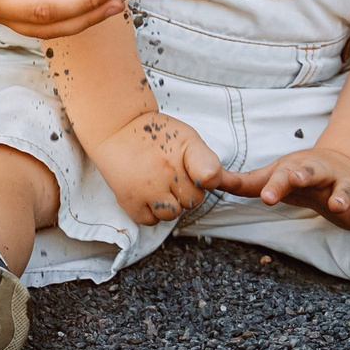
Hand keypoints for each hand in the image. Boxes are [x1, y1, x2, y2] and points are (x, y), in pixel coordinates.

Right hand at [88, 111, 225, 225]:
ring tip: (157, 184)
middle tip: (170, 175)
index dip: (206, 178)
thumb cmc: (154, 134)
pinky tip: (146, 193)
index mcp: (184, 151)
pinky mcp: (130, 201)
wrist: (115, 129)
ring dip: (169, 204)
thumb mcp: (187, 137)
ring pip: (172, 214)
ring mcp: (147, 189)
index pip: (211, 178)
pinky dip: (151, 212)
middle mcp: (166, 171)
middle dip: (185, 191)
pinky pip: (151, 220)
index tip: (196, 173)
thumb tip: (234, 184)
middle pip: (193, 201)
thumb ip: (208, 161)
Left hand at [219, 147, 349, 247]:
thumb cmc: (300, 174)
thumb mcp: (273, 175)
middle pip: (314, 171)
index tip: (265, 196)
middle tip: (296, 179)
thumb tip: (206, 180)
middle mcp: (323, 175)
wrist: (346, 166)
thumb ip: (242, 182)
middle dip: (304, 174)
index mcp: (298, 168)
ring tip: (339, 205)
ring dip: (343, 195)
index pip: (284, 174)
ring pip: (347, 189)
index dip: (276, 184)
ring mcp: (345, 189)